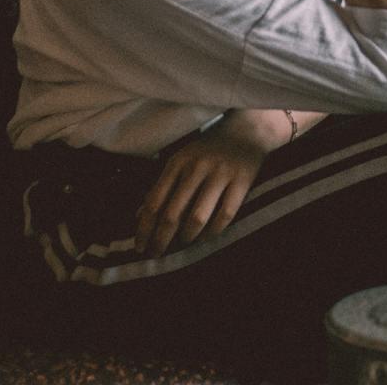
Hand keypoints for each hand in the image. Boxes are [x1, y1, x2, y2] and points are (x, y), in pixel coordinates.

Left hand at [136, 111, 288, 255]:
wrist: (247, 131)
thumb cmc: (207, 150)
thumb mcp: (180, 161)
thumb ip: (162, 186)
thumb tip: (140, 216)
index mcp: (177, 162)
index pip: (154, 201)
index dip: (145, 228)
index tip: (139, 247)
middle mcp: (197, 167)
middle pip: (172, 214)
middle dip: (161, 239)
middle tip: (156, 255)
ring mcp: (220, 174)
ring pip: (197, 217)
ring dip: (186, 237)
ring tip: (182, 244)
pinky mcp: (242, 181)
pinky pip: (224, 215)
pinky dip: (213, 231)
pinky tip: (206, 236)